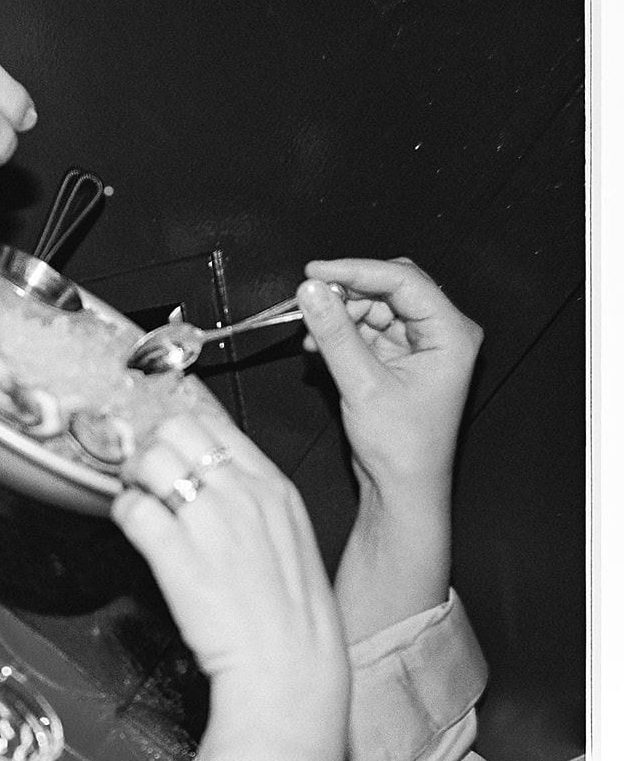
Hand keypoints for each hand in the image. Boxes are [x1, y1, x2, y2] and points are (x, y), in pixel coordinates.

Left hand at [115, 413, 349, 760]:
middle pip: (176, 429)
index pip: (216, 423)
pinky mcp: (174, 554)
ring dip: (133, 477)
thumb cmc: (292, 620)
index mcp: (273, 487)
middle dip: (153, 447)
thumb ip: (255, 505)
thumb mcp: (289, 541)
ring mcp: (207, 520)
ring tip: (138, 501)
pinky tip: (133, 530)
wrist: (289, 670)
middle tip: (147, 477)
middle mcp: (240, 493)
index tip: (166, 438)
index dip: (181, 426)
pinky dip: (122, 513)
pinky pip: (131, 508)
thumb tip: (217, 488)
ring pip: (149, 459)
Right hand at [298, 257, 481, 496]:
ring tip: (312, 334)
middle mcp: (441, 333)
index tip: (315, 273)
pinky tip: (320, 346)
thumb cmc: (403, 449)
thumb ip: (335, 333)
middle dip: (347, 295)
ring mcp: (421, 345)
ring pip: (375, 307)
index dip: (355, 271)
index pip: (403, 280)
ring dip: (340, 316)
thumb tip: (311, 292)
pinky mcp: (400, 358)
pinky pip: (368, 330)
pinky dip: (342, 334)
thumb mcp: (363, 385)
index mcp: (451, 334)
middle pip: (389, 288)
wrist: (403, 489)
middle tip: (309, 302)